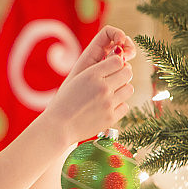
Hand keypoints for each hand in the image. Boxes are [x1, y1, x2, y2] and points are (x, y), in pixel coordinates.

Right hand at [40, 26, 134, 144]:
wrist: (58, 126)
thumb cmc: (64, 102)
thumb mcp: (75, 80)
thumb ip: (95, 70)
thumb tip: (118, 62)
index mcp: (91, 75)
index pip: (118, 61)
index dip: (117, 64)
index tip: (112, 69)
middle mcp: (102, 87)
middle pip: (127, 73)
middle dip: (122, 75)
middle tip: (114, 80)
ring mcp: (108, 103)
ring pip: (129, 89)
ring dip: (122, 90)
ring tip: (111, 94)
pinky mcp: (111, 117)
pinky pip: (125, 106)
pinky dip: (118, 106)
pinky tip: (107, 108)